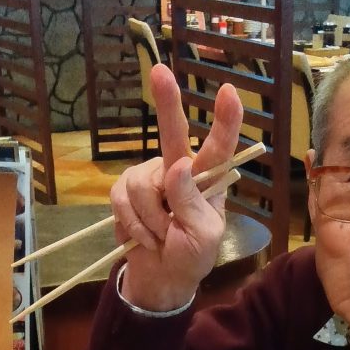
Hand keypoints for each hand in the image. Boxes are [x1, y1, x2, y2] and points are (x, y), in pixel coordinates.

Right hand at [111, 63, 242, 310]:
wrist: (162, 279)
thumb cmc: (191, 256)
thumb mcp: (202, 235)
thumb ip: (191, 202)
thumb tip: (176, 166)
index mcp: (207, 181)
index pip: (218, 148)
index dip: (225, 120)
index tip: (228, 92)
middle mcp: (178, 170)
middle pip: (171, 133)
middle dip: (166, 102)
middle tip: (160, 71)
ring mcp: (150, 178)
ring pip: (142, 185)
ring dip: (150, 219)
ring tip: (161, 236)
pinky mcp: (125, 191)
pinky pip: (122, 199)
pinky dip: (133, 224)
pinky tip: (144, 238)